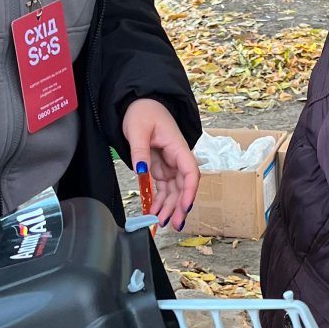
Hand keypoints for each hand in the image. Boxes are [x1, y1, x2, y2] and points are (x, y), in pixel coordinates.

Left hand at [121, 98, 199, 231]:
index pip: (191, 172)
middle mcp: (177, 158)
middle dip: (180, 207)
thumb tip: (142, 172)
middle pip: (183, 186)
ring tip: (160, 222)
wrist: (140, 104)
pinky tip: (155, 211)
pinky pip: (164, 188)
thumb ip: (140, 152)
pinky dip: (160, 200)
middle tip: (173, 224)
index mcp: (178, 147)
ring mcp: (170, 164)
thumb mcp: (137, 130)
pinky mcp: (161, 168)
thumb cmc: (143, 112)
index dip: (190, 192)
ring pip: (174, 190)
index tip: (185, 206)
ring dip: (169, 207)